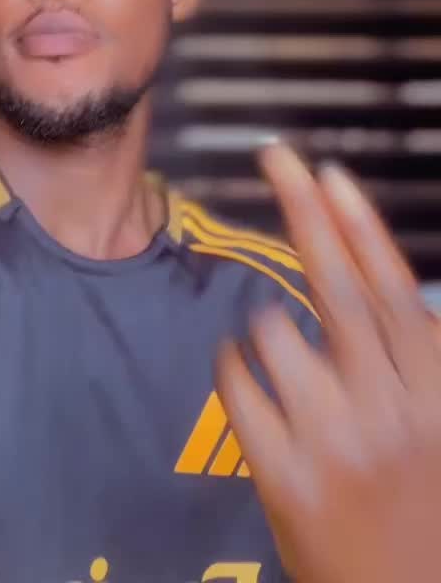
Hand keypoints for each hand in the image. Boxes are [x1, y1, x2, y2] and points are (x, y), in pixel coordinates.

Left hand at [215, 142, 440, 582]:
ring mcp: (333, 442)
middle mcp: (389, 408)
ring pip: (275, 332)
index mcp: (434, 389)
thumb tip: (369, 261)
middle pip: (338, 286)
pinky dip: (235, 364)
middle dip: (305, 210)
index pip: (392, 287)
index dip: (360, 224)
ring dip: (268, 323)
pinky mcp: (283, 476)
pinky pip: (237, 385)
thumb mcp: (437, 417)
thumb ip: (411, 349)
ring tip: (289, 358)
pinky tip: (250, 377)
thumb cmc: (424, 499)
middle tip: (276, 156)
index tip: (328, 171)